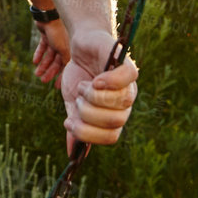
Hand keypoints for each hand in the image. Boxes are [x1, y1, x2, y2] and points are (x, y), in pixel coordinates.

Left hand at [32, 17, 69, 83]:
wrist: (47, 17)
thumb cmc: (58, 33)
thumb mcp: (63, 49)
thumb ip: (65, 61)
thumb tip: (67, 73)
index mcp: (70, 49)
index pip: (66, 66)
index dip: (61, 76)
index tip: (56, 86)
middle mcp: (63, 46)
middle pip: (56, 63)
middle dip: (50, 72)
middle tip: (43, 81)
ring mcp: (54, 41)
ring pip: (49, 57)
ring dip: (43, 65)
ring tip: (36, 74)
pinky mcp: (46, 36)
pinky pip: (42, 48)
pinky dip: (39, 54)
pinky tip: (34, 62)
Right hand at [61, 28, 138, 156]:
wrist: (80, 44)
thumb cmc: (79, 74)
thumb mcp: (72, 102)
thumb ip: (75, 124)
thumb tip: (71, 153)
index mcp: (114, 115)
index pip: (111, 137)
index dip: (88, 133)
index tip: (69, 122)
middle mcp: (125, 102)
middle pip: (115, 122)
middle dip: (88, 113)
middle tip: (77, 99)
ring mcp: (129, 84)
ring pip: (120, 103)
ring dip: (94, 96)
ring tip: (83, 85)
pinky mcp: (127, 64)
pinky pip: (126, 78)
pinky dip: (110, 82)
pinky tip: (95, 80)